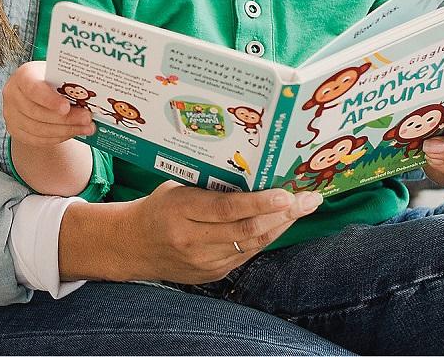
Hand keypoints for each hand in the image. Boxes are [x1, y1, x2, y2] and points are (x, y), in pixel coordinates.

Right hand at [2, 60, 94, 146]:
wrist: (33, 91)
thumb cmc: (49, 79)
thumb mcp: (55, 73)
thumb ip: (67, 82)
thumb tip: (91, 93)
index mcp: (23, 75)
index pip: (33, 89)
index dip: (49, 100)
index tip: (67, 107)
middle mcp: (12, 95)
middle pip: (38, 113)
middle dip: (65, 118)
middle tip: (87, 118)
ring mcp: (11, 115)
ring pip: (39, 129)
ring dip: (66, 131)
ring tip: (87, 128)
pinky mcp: (15, 131)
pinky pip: (38, 140)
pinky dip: (58, 138)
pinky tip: (74, 133)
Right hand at [59, 182, 321, 283]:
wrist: (134, 245)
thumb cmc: (159, 206)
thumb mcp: (177, 186)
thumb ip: (209, 184)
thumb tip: (252, 168)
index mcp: (181, 212)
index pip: (227, 209)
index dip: (260, 203)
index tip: (286, 194)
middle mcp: (193, 241)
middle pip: (246, 230)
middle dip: (283, 214)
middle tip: (309, 199)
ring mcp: (203, 263)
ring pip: (252, 244)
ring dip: (281, 226)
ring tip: (304, 208)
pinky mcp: (212, 275)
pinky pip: (246, 255)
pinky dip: (266, 238)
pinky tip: (281, 223)